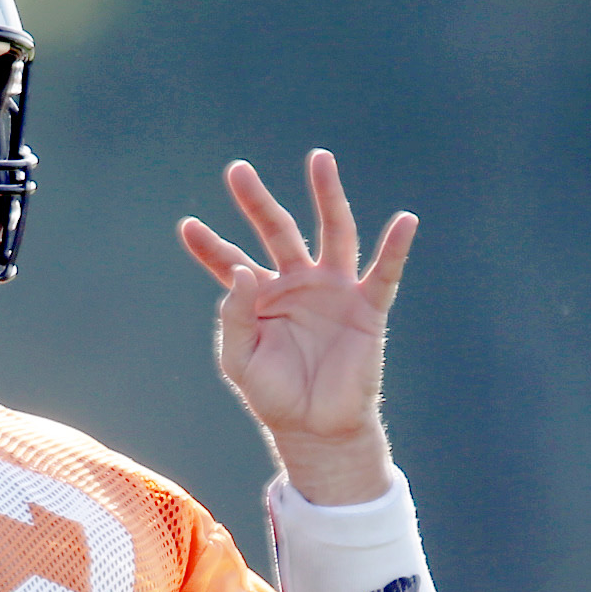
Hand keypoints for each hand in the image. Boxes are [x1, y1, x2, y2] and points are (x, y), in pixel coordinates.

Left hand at [176, 150, 417, 504]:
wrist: (315, 431)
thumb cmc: (275, 397)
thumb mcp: (240, 361)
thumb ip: (234, 316)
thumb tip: (244, 269)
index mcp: (260, 299)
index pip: (230, 262)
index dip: (209, 246)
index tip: (185, 226)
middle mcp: (296, 285)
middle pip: (277, 231)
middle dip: (256, 202)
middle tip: (236, 170)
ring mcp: (332, 292)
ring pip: (332, 233)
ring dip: (327, 196)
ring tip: (320, 160)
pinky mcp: (366, 309)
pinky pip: (384, 273)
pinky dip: (396, 247)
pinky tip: (404, 221)